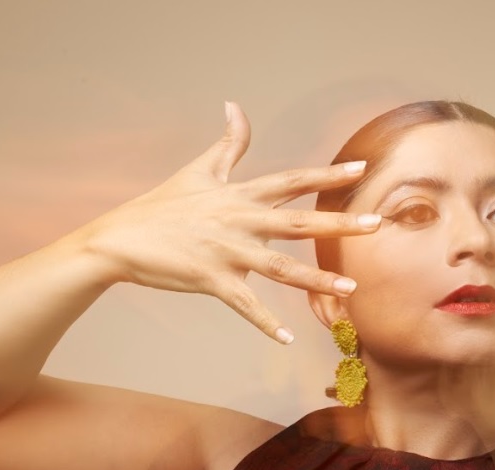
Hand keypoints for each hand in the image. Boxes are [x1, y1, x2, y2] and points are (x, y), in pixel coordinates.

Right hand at [78, 101, 381, 342]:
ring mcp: (226, 251)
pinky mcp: (210, 279)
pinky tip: (287, 339)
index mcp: (239, 195)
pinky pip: (244, 305)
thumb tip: (236, 106)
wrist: (118, 239)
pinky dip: (266, 323)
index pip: (291, 181)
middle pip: (298, 221)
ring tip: (351, 288)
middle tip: (376, 224)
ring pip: (280, 267)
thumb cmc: (161, 207)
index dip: (326, 174)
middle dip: (338, 223)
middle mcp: (239, 220)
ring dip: (316, 279)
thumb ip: (227, 144)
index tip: (362, 168)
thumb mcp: (198, 170)